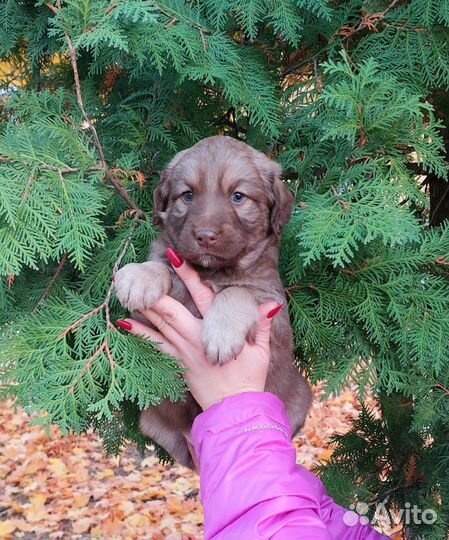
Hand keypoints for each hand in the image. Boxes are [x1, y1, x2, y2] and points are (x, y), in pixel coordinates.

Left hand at [116, 249, 281, 410]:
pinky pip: (154, 345)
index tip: (174, 257)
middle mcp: (194, 337)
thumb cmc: (249, 377)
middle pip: (170, 308)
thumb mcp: (260, 350)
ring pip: (159, 324)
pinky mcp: (176, 362)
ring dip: (143, 306)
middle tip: (136, 273)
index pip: (201, 295)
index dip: (188, 275)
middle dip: (154, 289)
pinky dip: (139, 333)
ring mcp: (183, 350)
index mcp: (215, 329)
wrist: (234, 408)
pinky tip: (124, 323)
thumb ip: (261, 324)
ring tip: (126, 291)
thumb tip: (271, 304)